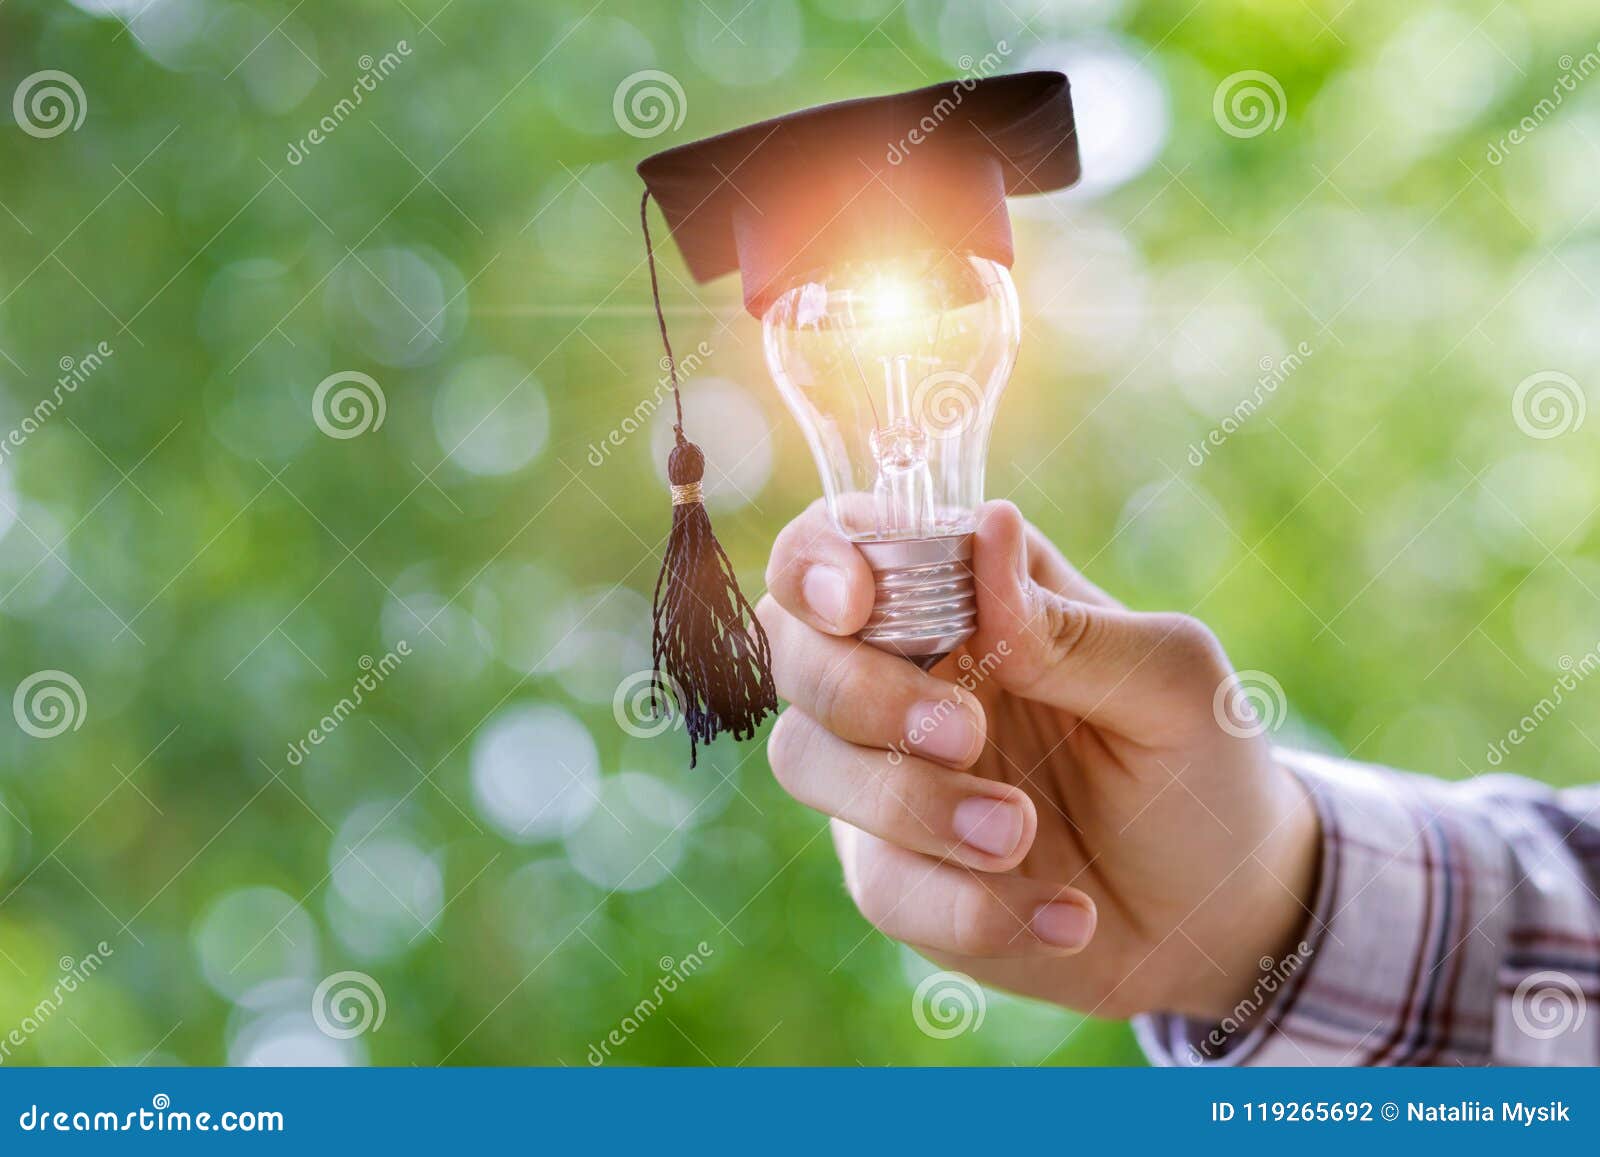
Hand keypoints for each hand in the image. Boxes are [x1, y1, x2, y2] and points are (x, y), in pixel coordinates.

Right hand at [756, 500, 1319, 1020]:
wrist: (1221, 912)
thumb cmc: (1196, 762)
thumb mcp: (1169, 682)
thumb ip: (1067, 624)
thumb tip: (986, 526)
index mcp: (962, 595)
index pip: (839, 542)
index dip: (818, 560)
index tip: (857, 603)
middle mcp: (902, 673)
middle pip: (793, 647)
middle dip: (859, 691)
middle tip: (967, 736)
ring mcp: (887, 774)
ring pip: (806, 760)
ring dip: (908, 802)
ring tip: (1021, 836)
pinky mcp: (897, 874)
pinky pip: (881, 884)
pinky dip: (969, 906)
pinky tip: (1068, 915)